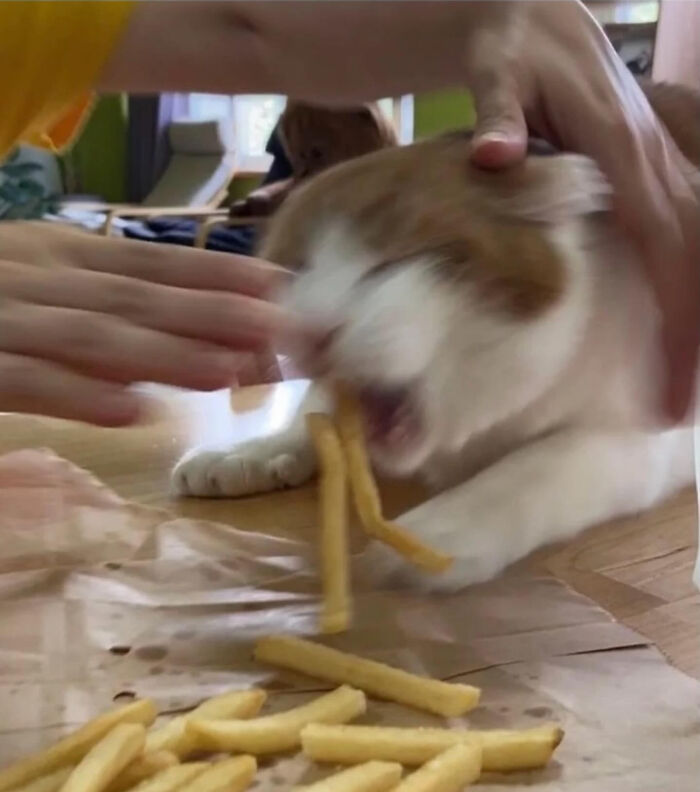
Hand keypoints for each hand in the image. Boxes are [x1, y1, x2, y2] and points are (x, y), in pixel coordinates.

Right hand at [0, 223, 293, 424]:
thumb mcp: (39, 276)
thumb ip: (100, 299)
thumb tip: (178, 331)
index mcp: (58, 253)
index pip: (154, 264)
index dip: (221, 277)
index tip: (285, 292)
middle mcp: (36, 276)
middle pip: (139, 298)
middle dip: (215, 316)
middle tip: (286, 336)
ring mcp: (1, 316)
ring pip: (92, 336)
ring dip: (165, 354)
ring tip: (230, 372)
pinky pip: (21, 379)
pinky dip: (75, 394)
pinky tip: (130, 412)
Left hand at [466, 0, 699, 422]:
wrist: (533, 15)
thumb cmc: (511, 47)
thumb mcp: (497, 69)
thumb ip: (497, 112)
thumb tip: (494, 158)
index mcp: (624, 149)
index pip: (669, 241)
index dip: (681, 315)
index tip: (671, 386)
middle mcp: (653, 161)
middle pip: (697, 255)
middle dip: (696, 335)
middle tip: (682, 411)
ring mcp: (656, 164)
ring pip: (698, 245)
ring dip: (696, 316)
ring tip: (685, 387)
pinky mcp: (645, 171)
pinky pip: (681, 231)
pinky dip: (686, 281)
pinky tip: (676, 324)